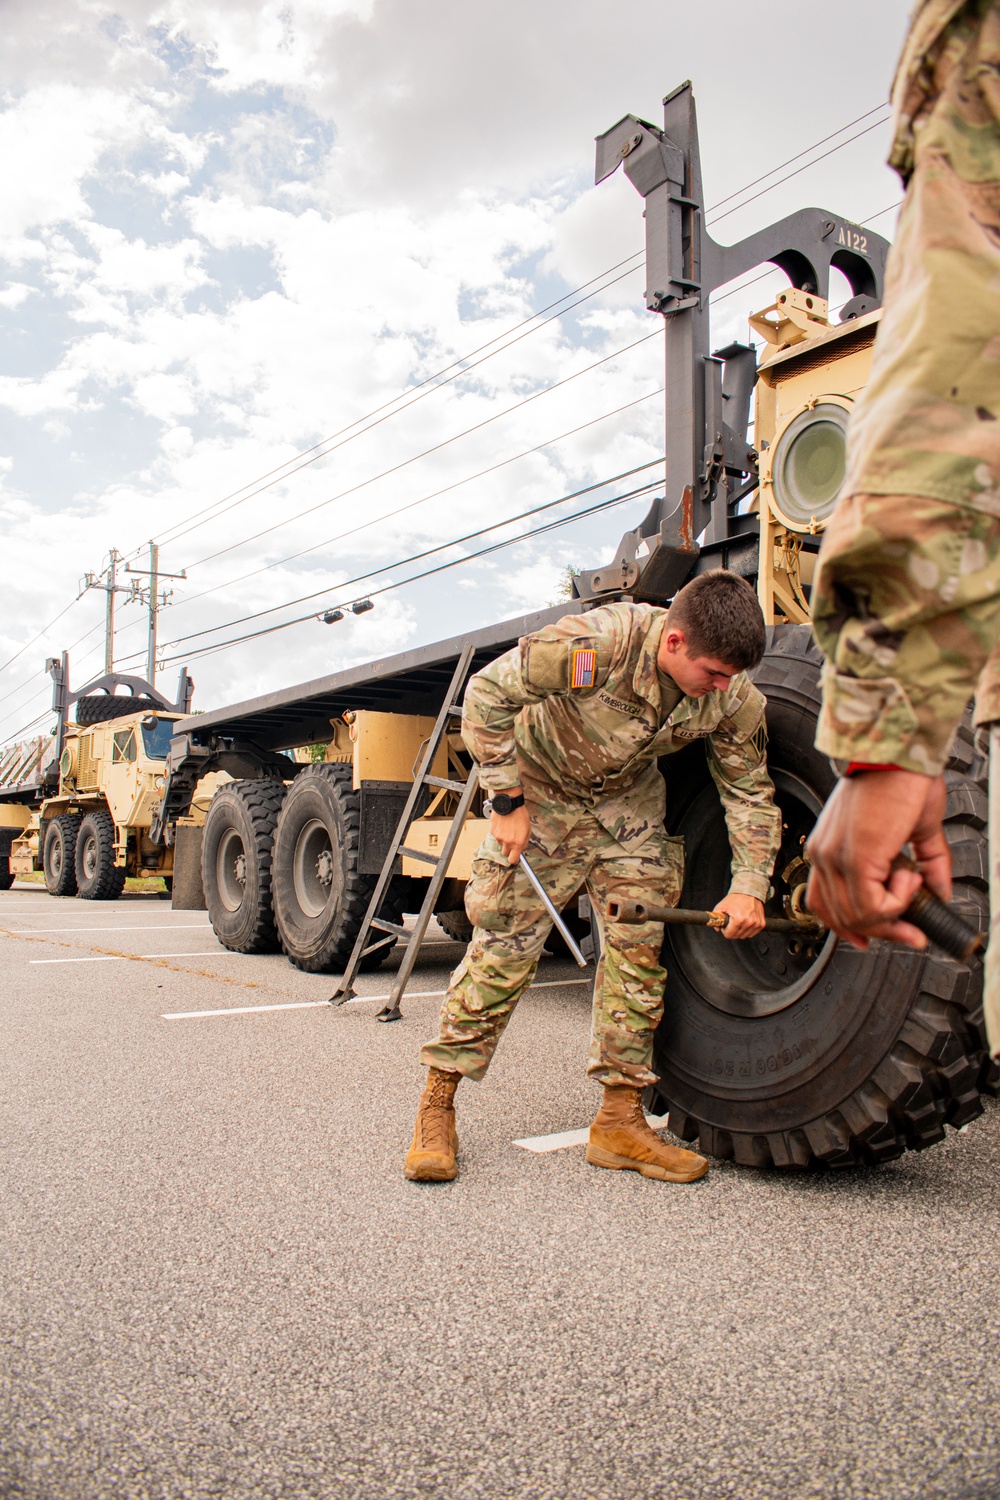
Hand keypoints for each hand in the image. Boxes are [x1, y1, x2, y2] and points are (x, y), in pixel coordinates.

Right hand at [491, 803, 531, 862]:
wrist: (509, 804)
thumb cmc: (520, 815)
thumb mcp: (528, 830)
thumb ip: (524, 842)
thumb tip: (521, 849)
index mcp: (518, 843)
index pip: (513, 860)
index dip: (514, 860)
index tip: (515, 858)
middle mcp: (507, 842)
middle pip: (505, 854)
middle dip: (509, 850)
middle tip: (512, 842)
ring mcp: (499, 837)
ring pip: (501, 844)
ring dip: (504, 840)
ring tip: (508, 829)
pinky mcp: (492, 832)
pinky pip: (496, 836)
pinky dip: (499, 833)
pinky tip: (503, 825)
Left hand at [713, 892, 765, 940]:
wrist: (748, 891)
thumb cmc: (736, 898)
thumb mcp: (721, 906)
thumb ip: (716, 918)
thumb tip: (717, 928)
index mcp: (738, 919)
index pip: (729, 935)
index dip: (725, 931)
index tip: (726, 926)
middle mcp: (749, 922)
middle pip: (737, 936)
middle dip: (732, 931)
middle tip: (732, 922)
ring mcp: (756, 924)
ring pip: (745, 936)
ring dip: (740, 931)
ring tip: (739, 922)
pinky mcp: (761, 924)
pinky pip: (753, 934)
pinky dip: (748, 930)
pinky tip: (745, 923)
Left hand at [806, 770, 949, 949]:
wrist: (900, 753)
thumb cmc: (902, 779)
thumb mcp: (915, 830)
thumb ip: (927, 865)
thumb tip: (939, 893)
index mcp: (829, 848)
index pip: (823, 904)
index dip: (848, 928)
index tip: (873, 939)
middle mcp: (824, 855)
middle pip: (842, 918)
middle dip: (883, 932)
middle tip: (914, 933)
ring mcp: (835, 858)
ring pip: (858, 917)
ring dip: (895, 914)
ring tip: (916, 886)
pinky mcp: (854, 859)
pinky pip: (873, 906)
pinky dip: (898, 902)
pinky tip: (912, 877)